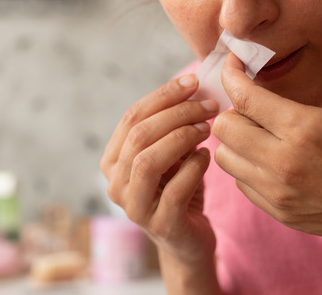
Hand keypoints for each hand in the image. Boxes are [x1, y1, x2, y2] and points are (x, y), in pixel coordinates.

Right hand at [101, 74, 219, 265]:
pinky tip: (207, 156)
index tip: (193, 81)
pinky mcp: (160, 226)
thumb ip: (171, 126)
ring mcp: (134, 208)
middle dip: (177, 113)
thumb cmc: (180, 189)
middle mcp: (115, 184)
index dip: (162, 96)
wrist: (189, 241)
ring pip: (148, 162)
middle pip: (139, 135)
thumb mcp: (171, 154)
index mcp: (112, 161)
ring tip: (207, 129)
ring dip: (181, 137)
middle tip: (208, 105)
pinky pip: (175, 189)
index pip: (131, 117)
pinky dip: (194, 167)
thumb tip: (193, 86)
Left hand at [213, 7, 321, 282]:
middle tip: (255, 97)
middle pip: (225, 126)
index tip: (237, 63)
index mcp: (308, 129)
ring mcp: (279, 193)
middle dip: (234, 105)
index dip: (232, 73)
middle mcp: (284, 163)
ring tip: (260, 126)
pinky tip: (271, 155)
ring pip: (224, 156)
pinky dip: (245, 165)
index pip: (242, 96)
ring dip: (236, 137)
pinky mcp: (280, 213)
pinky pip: (239, 182)